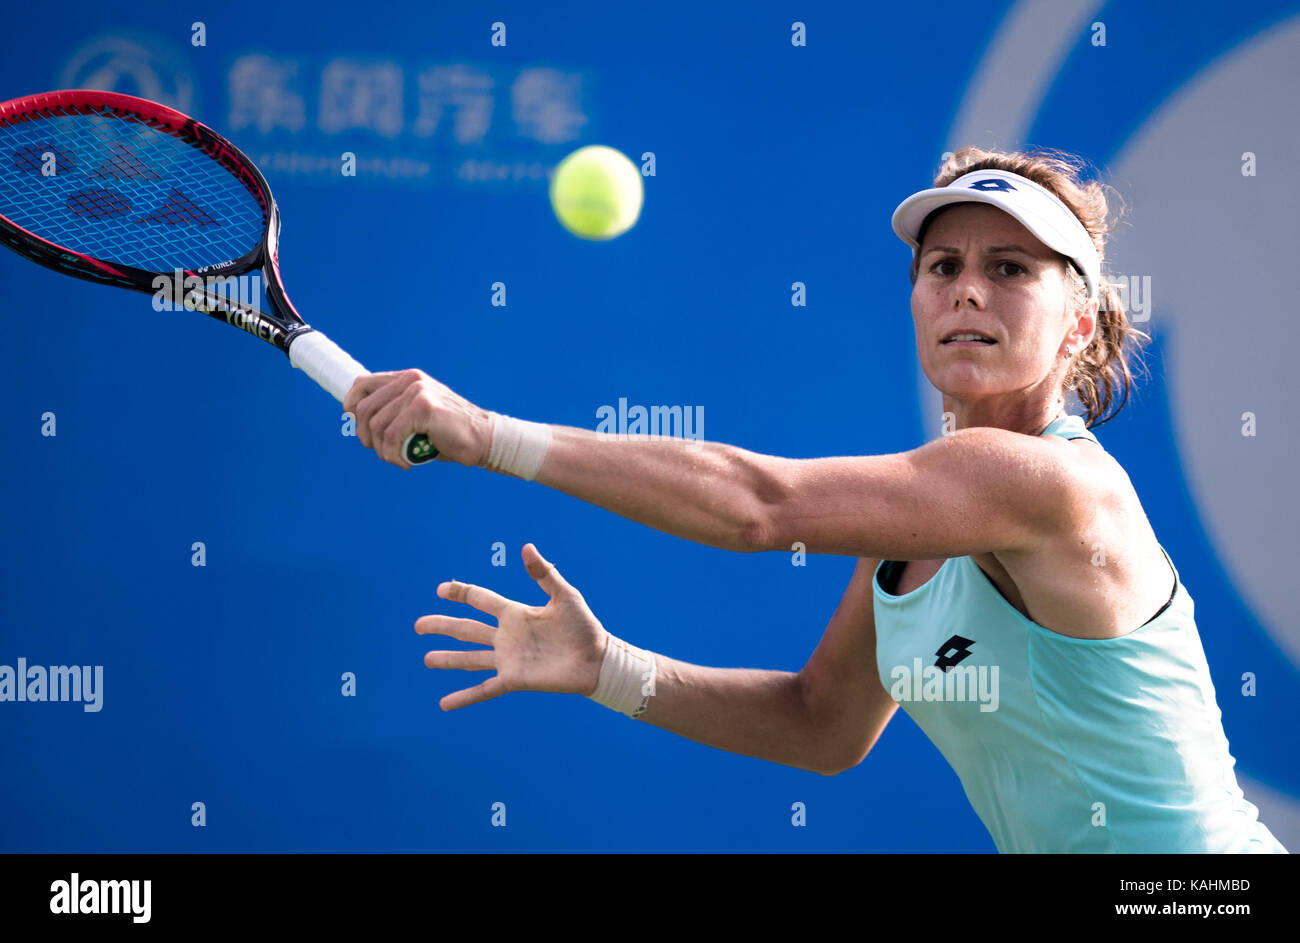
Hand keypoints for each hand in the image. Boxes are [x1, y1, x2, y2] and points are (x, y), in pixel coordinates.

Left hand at [343, 369, 491, 469]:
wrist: (483, 439)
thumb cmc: (448, 433)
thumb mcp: (417, 416)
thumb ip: (395, 411)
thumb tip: (359, 422)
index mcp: (408, 378)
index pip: (363, 384)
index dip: (352, 407)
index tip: (359, 428)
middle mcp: (411, 380)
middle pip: (364, 409)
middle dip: (366, 437)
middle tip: (382, 452)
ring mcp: (417, 392)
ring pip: (376, 426)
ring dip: (382, 450)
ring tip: (397, 458)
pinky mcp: (423, 408)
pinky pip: (391, 436)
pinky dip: (393, 455)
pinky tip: (405, 462)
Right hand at [418, 544, 609, 710]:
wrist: (597, 659)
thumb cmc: (585, 626)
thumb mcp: (565, 595)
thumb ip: (544, 573)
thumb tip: (526, 547)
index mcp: (516, 613)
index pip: (481, 599)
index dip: (461, 593)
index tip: (441, 589)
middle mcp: (507, 636)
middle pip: (467, 628)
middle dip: (443, 625)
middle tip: (418, 625)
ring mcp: (508, 658)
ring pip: (470, 658)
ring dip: (448, 658)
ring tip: (427, 659)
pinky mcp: (514, 679)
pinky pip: (483, 688)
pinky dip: (464, 696)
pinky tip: (444, 704)